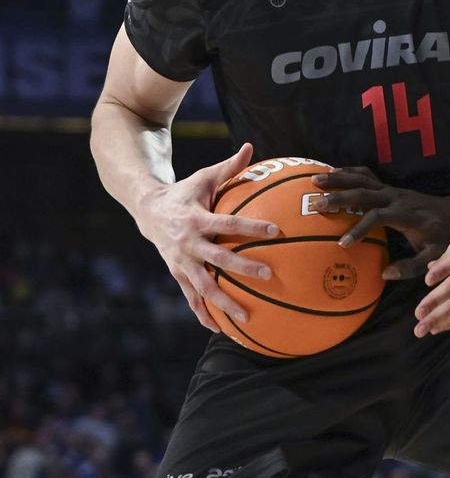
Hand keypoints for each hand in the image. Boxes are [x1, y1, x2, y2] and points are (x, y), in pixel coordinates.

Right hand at [136, 142, 278, 332]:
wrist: (147, 210)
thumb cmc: (185, 192)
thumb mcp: (203, 177)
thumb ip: (229, 167)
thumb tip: (250, 146)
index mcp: (196, 218)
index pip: (227, 223)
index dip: (250, 227)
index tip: (275, 232)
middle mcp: (187, 243)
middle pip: (217, 259)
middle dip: (242, 268)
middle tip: (268, 275)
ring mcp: (180, 262)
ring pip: (203, 286)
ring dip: (224, 303)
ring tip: (247, 318)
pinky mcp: (176, 274)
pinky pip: (191, 297)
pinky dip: (204, 313)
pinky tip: (221, 330)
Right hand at [312, 167, 449, 280]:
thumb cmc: (443, 237)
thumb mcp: (434, 256)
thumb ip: (413, 266)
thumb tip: (385, 274)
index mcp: (407, 215)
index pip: (379, 218)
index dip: (361, 229)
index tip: (343, 244)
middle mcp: (398, 198)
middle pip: (366, 193)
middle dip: (341, 198)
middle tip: (317, 205)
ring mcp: (393, 190)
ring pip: (363, 180)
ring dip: (339, 178)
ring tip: (313, 181)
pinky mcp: (389, 188)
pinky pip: (366, 176)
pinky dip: (348, 172)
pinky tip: (329, 173)